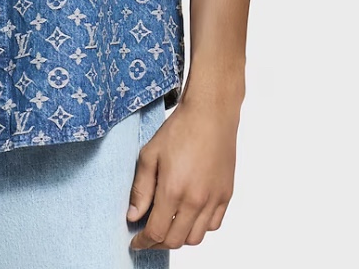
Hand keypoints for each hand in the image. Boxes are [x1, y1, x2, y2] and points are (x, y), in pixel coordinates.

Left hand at [126, 94, 237, 249]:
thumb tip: (133, 216)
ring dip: (179, 237)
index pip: (156, 232)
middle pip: (175, 240)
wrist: (210, 115)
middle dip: (158, 243)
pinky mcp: (225, 195)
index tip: (135, 242)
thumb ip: (141, 189)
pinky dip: (199, 227)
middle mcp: (195, 200)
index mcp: (173, 190)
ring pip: (195, 238)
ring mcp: (213, 200)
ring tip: (167, 226)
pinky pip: (212, 225)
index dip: (143, 242)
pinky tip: (188, 216)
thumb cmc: (179, 130)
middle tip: (148, 236)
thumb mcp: (149, 155)